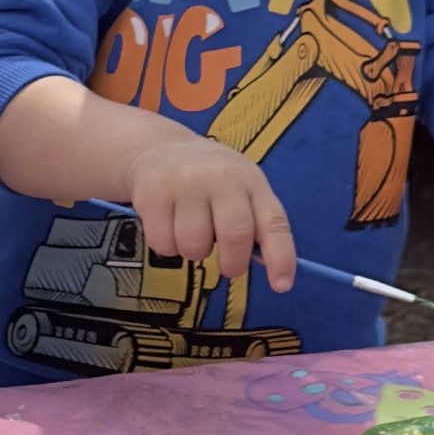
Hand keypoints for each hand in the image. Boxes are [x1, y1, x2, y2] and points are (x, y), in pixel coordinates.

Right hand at [127, 137, 294, 288]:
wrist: (160, 149)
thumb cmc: (211, 179)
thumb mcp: (242, 190)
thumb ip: (256, 224)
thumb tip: (266, 265)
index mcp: (251, 182)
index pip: (273, 223)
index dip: (280, 258)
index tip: (281, 286)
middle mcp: (220, 178)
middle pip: (234, 236)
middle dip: (232, 264)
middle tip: (228, 267)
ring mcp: (184, 185)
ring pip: (194, 246)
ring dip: (194, 253)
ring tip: (191, 233)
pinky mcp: (152, 195)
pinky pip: (163, 243)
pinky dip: (168, 246)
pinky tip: (170, 227)